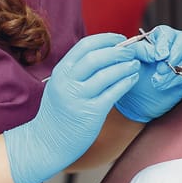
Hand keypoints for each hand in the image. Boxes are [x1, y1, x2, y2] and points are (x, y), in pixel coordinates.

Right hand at [3, 33, 139, 182]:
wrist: (46, 143)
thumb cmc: (57, 114)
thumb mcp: (60, 86)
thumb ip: (76, 71)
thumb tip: (104, 53)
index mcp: (61, 72)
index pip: (84, 46)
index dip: (105, 39)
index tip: (119, 39)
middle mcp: (67, 82)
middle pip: (97, 57)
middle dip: (118, 51)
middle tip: (132, 52)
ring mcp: (78, 98)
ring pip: (107, 74)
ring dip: (125, 66)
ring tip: (134, 64)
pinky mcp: (91, 113)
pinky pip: (113, 93)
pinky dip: (125, 83)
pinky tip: (132, 79)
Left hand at [115, 25, 181, 122]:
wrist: (138, 96)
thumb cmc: (135, 73)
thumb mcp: (131, 59)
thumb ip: (139, 49)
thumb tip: (155, 53)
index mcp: (159, 36)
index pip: (167, 33)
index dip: (163, 45)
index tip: (157, 57)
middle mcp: (175, 44)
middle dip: (174, 55)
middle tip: (160, 69)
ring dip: (171, 72)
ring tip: (156, 82)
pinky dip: (175, 81)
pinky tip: (162, 86)